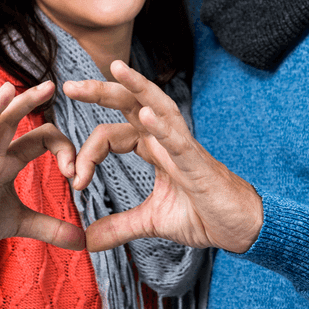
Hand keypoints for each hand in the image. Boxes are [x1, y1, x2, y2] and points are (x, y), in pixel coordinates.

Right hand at [0, 81, 84, 256]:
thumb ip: (51, 227)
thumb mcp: (19, 223)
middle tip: (50, 84)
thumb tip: (82, 241)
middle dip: (26, 102)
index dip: (62, 149)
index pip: (38, 138)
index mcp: (6, 161)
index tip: (77, 172)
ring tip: (6, 90)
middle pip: (7, 122)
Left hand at [63, 61, 262, 252]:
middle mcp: (166, 140)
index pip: (112, 134)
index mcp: (153, 148)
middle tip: (69, 86)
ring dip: (137, 87)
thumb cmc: (203, 215)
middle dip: (101, 91)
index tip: (75, 182)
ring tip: (116, 68)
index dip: (88, 154)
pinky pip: (178, 140)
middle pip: (131, 104)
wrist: (239, 228)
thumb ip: (119, 227)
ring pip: (159, 106)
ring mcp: (183, 147)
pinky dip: (162, 126)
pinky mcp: (198, 164)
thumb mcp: (151, 222)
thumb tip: (88, 241)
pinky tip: (146, 113)